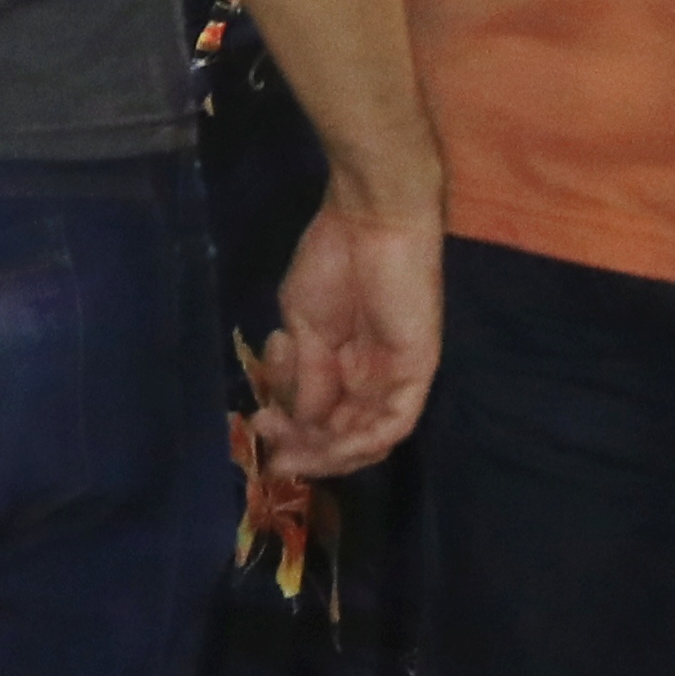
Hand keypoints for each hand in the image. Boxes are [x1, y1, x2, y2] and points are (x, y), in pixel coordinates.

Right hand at [256, 191, 448, 479]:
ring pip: (368, 437)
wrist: (368, 223)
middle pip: (344, 433)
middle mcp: (372, 378)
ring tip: (288, 447)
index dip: (293, 432)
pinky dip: (362, 441)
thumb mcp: (302, 325)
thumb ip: (305, 374)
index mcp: (344, 364)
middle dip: (305, 447)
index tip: (257, 432)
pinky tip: (326, 444)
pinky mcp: (418, 373)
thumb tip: (301, 418)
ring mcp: (396, 378)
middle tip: (268, 448)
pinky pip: (395, 423)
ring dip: (328, 452)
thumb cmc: (331, 261)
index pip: (324, 414)